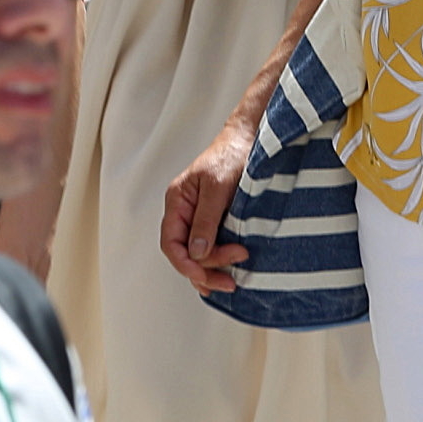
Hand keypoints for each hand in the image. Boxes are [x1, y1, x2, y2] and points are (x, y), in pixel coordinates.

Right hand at [159, 112, 259, 291]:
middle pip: (184, 253)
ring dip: (213, 269)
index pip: (171, 243)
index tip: (206, 275)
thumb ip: (206, 221)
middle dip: (206, 269)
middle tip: (230, 280)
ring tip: (232, 281)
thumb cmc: (232, 155)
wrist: (251, 140)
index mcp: (177, 201)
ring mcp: (200, 217)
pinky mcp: (217, 219)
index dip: (185, 265)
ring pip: (198, 254)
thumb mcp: (217, 188)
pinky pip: (211, 246)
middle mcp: (185, 212)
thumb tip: (197, 253)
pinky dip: (218, 261)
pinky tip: (228, 271)